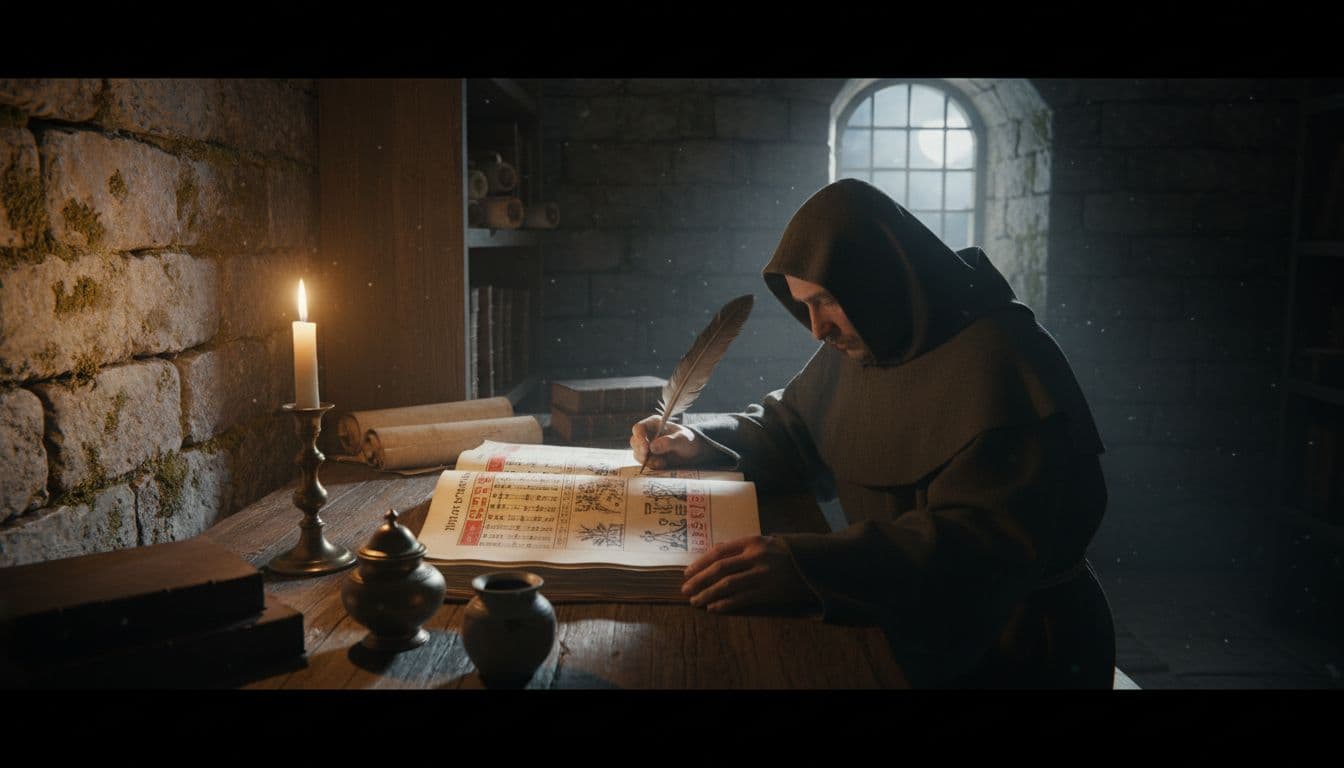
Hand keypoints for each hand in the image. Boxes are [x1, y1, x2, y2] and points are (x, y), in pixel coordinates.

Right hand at [630, 415, 711, 469]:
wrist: (693, 452)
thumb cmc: (688, 440)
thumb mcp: (682, 439)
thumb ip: (668, 442)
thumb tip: (652, 447)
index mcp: (653, 424)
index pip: (638, 428)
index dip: (639, 438)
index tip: (646, 449)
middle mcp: (647, 434)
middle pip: (634, 442)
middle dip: (641, 451)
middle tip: (648, 457)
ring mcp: (647, 446)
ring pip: (637, 453)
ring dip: (646, 460)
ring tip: (661, 462)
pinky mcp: (649, 457)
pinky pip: (644, 463)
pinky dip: (651, 465)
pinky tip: (663, 464)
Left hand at [681, 535, 821, 614]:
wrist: (816, 566)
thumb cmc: (787, 553)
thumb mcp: (766, 542)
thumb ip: (743, 547)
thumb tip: (716, 552)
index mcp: (753, 541)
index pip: (719, 551)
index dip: (700, 563)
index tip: (687, 573)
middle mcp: (756, 556)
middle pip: (719, 569)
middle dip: (699, 580)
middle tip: (685, 590)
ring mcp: (763, 574)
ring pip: (727, 586)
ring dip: (707, 594)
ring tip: (695, 602)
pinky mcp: (769, 592)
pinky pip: (741, 599)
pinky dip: (724, 604)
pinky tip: (713, 608)